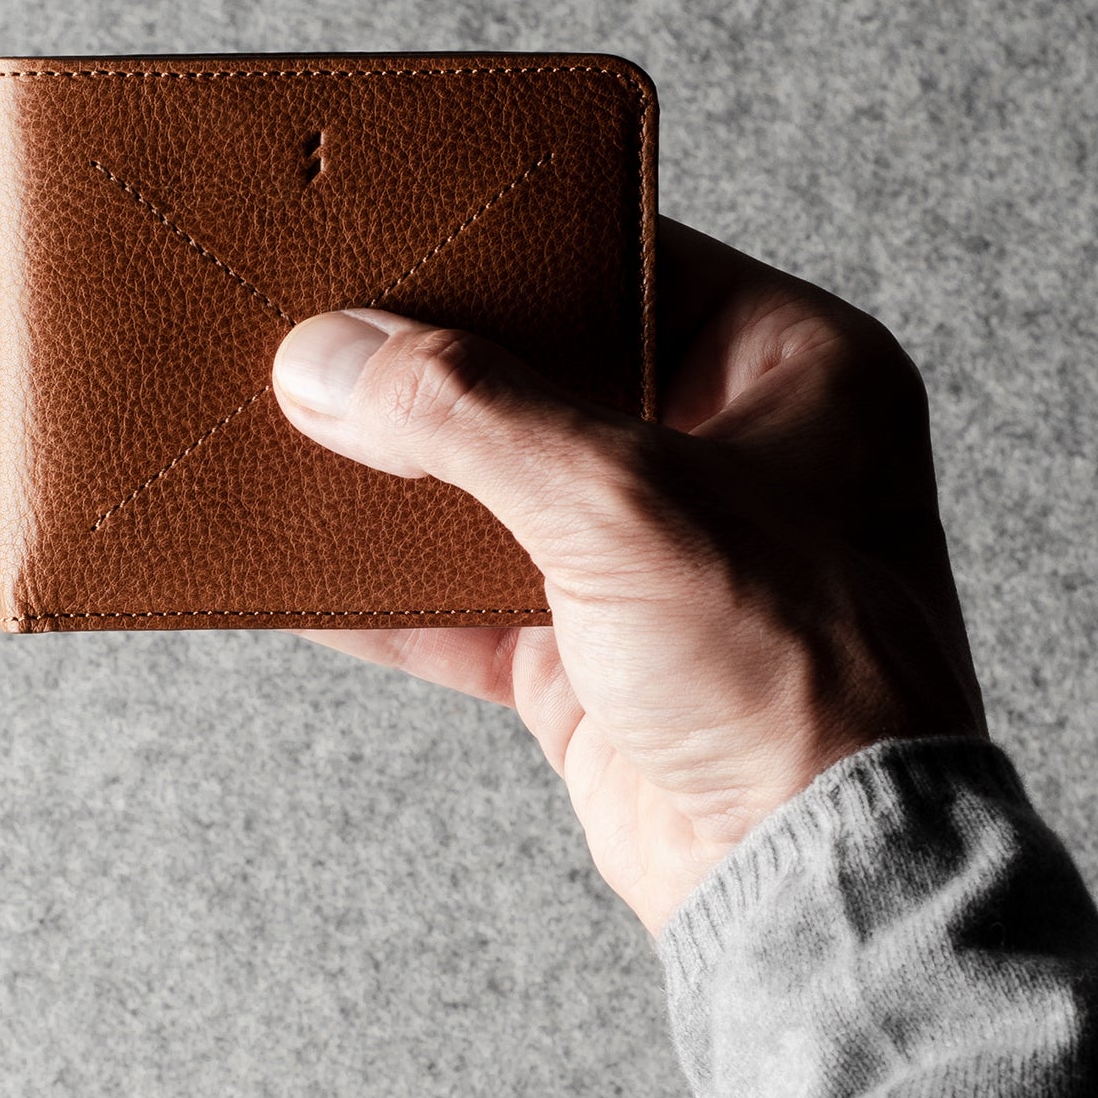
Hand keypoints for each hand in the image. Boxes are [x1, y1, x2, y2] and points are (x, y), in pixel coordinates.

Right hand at [270, 219, 986, 934]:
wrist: (814, 876)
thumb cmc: (793, 669)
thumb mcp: (619, 498)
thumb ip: (466, 413)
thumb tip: (330, 358)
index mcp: (799, 371)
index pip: (638, 262)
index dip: (519, 241)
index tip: (404, 221)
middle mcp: (737, 456)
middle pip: (553, 376)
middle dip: (434, 366)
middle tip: (321, 318)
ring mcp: (665, 564)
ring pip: (500, 493)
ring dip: (397, 480)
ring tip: (284, 429)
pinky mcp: (600, 662)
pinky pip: (469, 606)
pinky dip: (385, 596)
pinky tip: (296, 570)